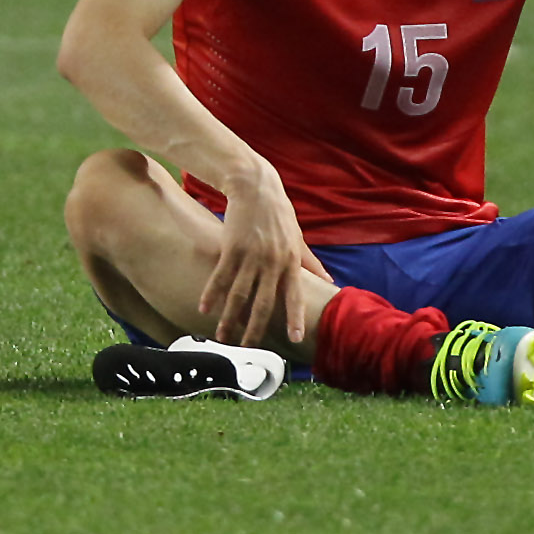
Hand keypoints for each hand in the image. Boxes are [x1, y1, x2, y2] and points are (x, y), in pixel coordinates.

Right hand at [194, 165, 329, 347]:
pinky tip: (204, 307)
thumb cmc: (278, 212)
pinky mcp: (231, 246)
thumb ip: (310, 261)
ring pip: (239, 294)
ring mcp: (251, 255)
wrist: (255, 186)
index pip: (294, 295)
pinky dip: (212, 293)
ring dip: (229, 317)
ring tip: (222, 335)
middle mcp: (272, 261)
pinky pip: (220, 276)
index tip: (294, 339)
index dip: (295, 317)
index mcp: (290, 260)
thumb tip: (329, 281)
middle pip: (263, 302)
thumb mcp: (297, 236)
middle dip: (255, 328)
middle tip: (247, 347)